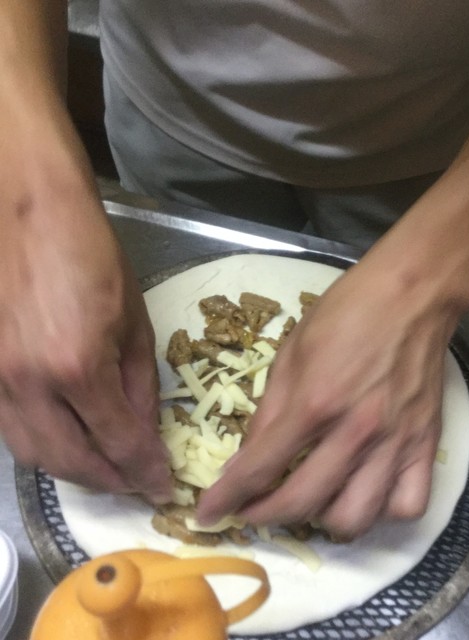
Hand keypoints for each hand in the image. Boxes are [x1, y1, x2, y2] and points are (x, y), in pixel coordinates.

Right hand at [0, 120, 170, 501]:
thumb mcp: (134, 320)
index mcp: (77, 367)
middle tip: (136, 484)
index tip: (161, 486)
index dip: (144, 471)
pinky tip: (68, 441)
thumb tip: (146, 430)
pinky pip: (11, 429)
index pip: (119, 442)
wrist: (24, 210)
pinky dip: (43, 446)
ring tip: (107, 470)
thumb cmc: (90, 255)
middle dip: (109, 482)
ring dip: (74, 470)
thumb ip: (140, 383)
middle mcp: (28, 385)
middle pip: (71, 462)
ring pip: (33, 454)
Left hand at [197, 254, 459, 538]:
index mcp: (314, 401)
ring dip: (323, 521)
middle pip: (302, 502)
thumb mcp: (292, 352)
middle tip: (252, 509)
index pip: (260, 467)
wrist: (411, 294)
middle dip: (264, 516)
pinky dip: (382, 511)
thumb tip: (244, 459)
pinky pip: (408, 505)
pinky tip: (366, 491)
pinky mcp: (426, 443)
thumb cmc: (347, 313)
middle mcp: (355, 430)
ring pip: (355, 518)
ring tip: (312, 499)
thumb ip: (269, 410)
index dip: (227, 498)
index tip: (208, 514)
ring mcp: (395, 441)